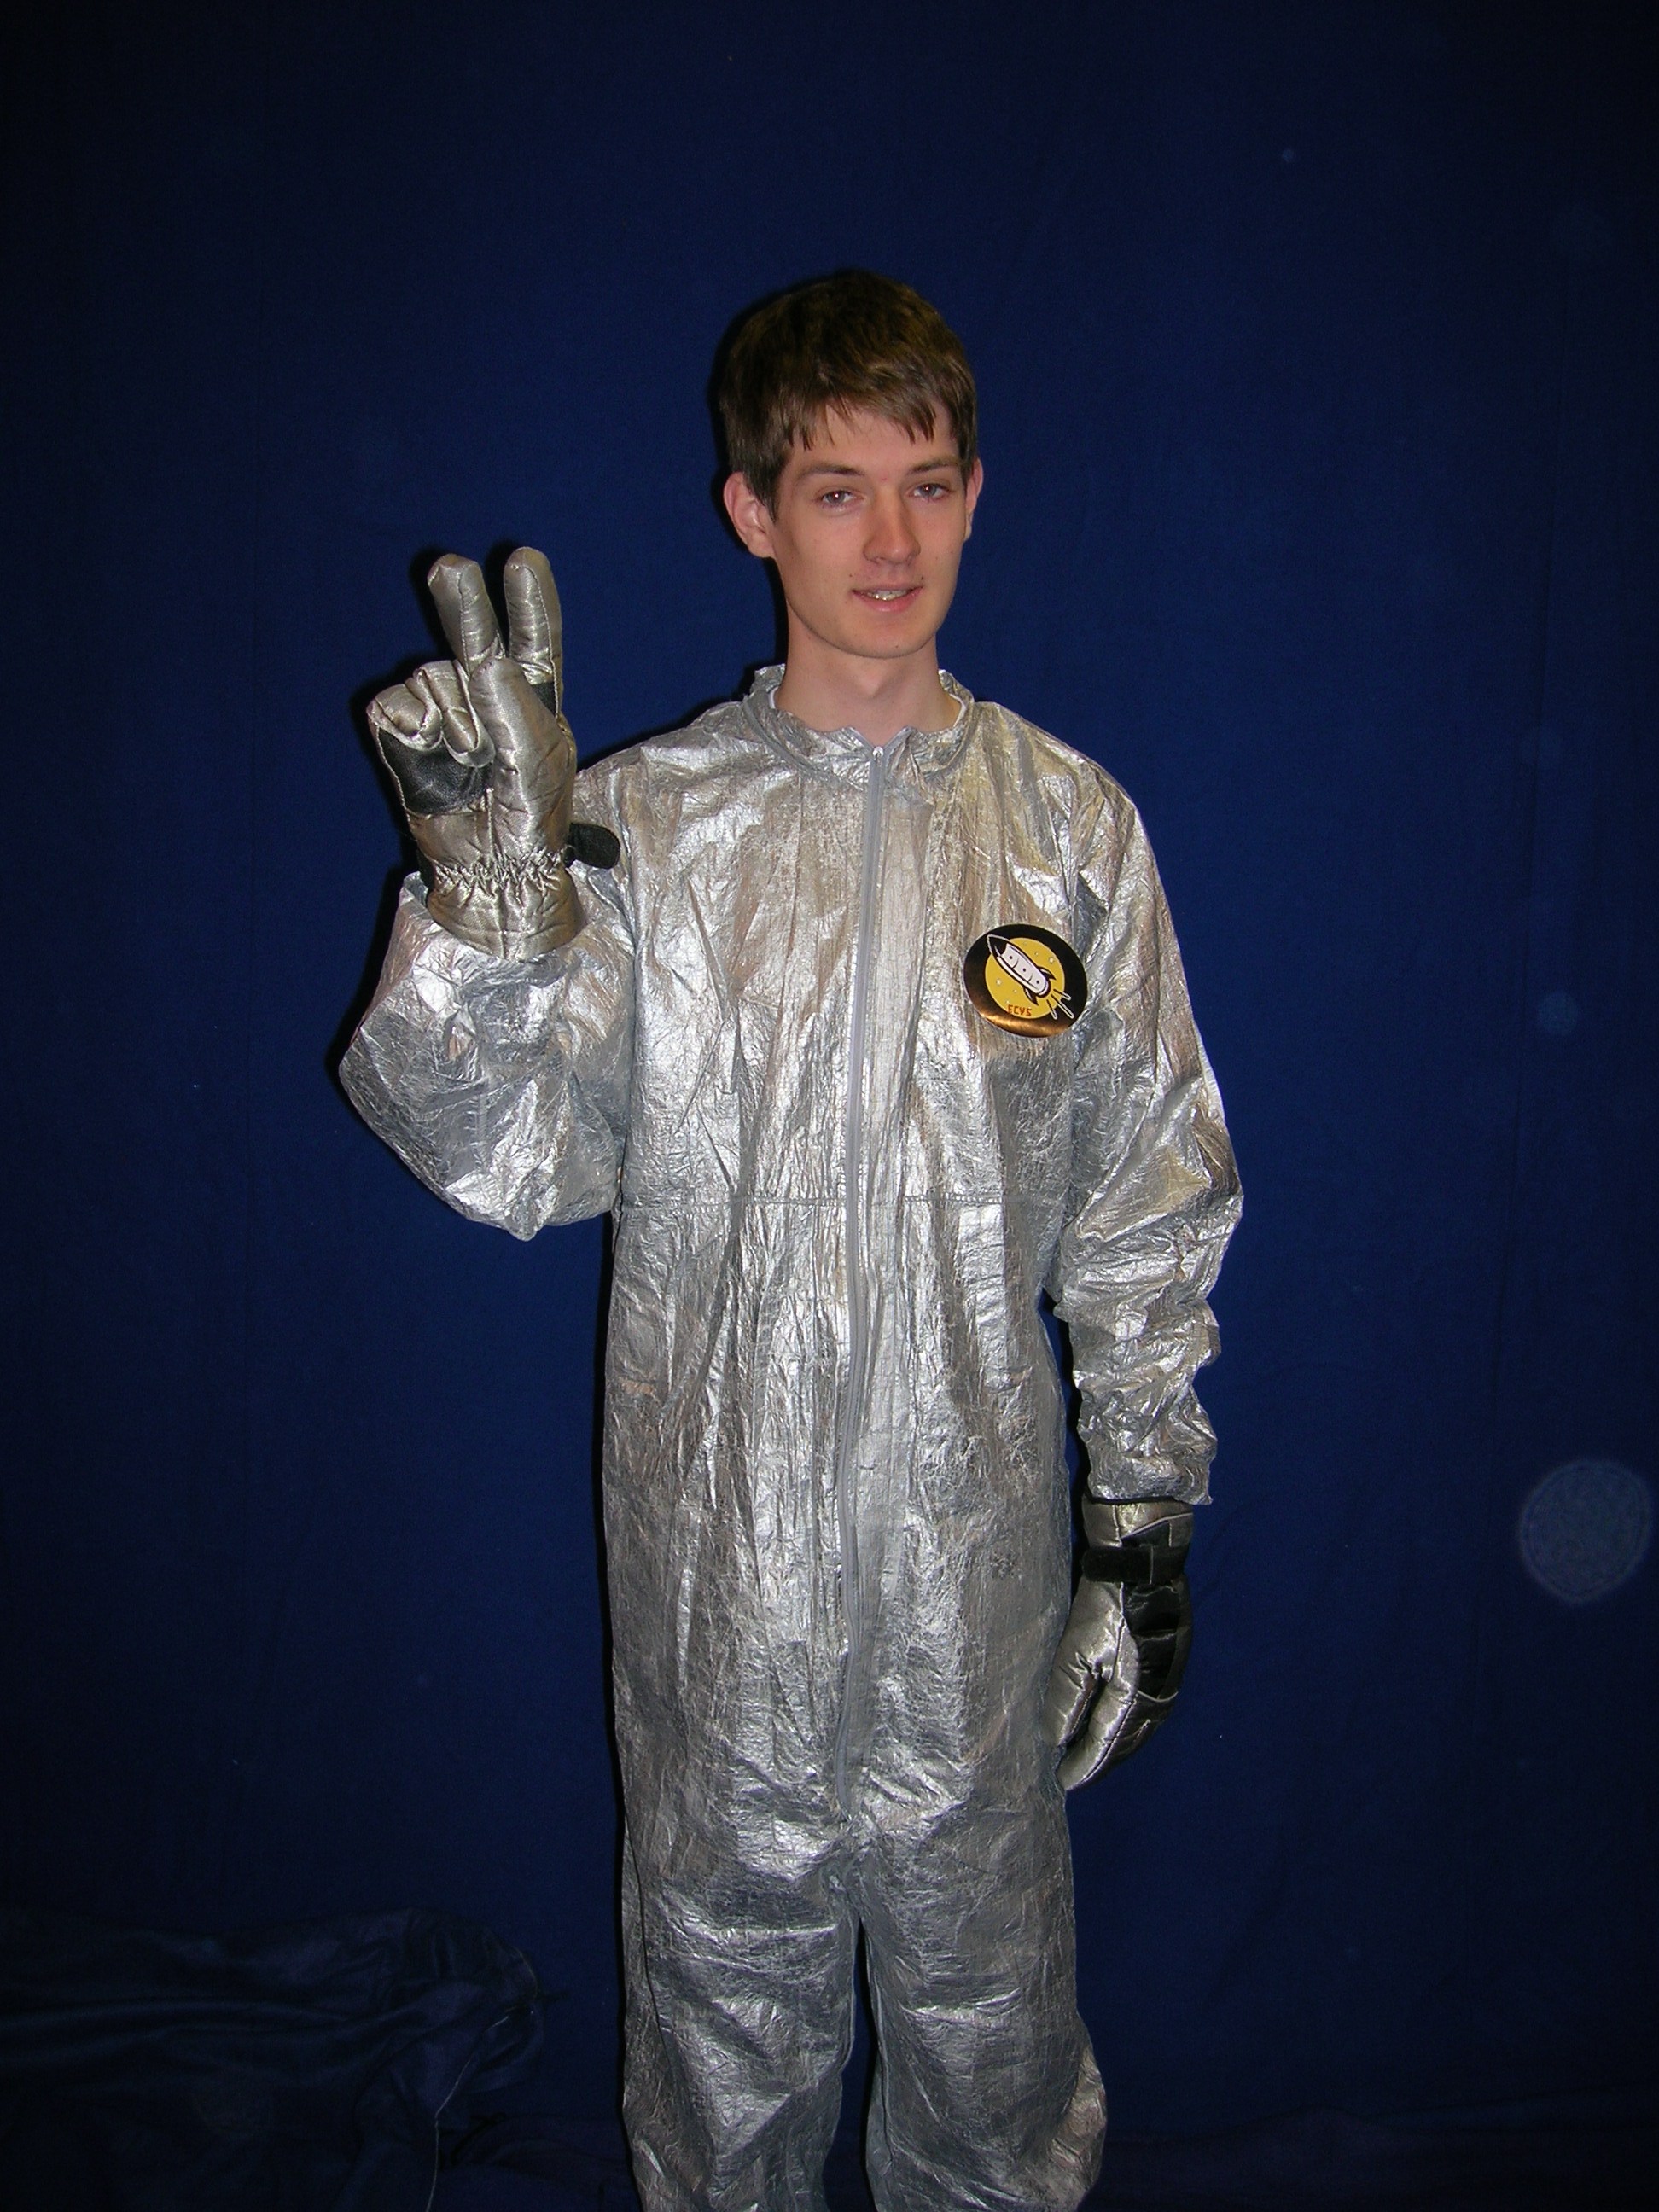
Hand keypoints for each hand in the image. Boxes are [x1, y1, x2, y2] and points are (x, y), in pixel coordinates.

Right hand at [368, 548, 579, 957]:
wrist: (493, 869)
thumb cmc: (528, 814)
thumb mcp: (534, 754)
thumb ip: (511, 700)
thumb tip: (481, 659)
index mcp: (533, 696)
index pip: (534, 639)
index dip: (529, 600)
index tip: (523, 559)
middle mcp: (484, 693)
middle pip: (473, 638)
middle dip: (464, 605)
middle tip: (447, 567)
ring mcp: (441, 710)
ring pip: (436, 682)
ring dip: (456, 726)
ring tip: (470, 767)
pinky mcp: (400, 730)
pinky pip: (398, 709)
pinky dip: (416, 735)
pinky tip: (436, 764)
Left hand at [1041, 1499, 1193, 1789]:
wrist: (1145, 1549)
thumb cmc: (1109, 1595)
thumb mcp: (1079, 1645)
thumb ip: (1068, 1693)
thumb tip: (1057, 1737)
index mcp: (1138, 1690)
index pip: (1107, 1739)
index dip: (1086, 1763)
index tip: (1064, 1783)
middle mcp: (1161, 1688)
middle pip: (1130, 1738)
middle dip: (1104, 1758)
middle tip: (1077, 1773)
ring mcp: (1171, 1670)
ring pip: (1145, 1722)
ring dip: (1121, 1742)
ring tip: (1097, 1753)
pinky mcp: (1172, 1653)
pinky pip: (1153, 1703)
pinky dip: (1135, 1720)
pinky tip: (1121, 1717)